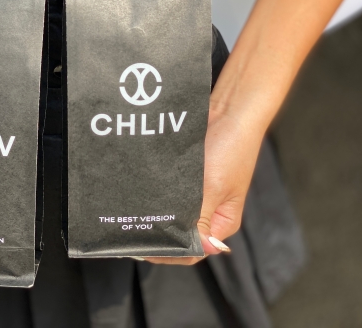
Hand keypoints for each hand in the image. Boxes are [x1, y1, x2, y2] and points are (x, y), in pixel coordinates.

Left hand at [144, 105, 263, 264]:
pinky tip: (140, 193)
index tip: (142, 247)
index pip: (191, 250)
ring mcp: (197, 192)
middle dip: (157, 234)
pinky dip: (157, 194)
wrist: (229, 109)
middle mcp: (208, 210)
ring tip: (131, 213)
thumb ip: (202, 218)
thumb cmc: (230, 148)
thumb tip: (203, 250)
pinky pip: (169, 190)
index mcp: (220, 221)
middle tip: (130, 230)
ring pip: (172, 211)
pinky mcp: (187, 175)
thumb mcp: (215, 188)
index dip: (168, 252)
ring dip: (155, 213)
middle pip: (179, 232)